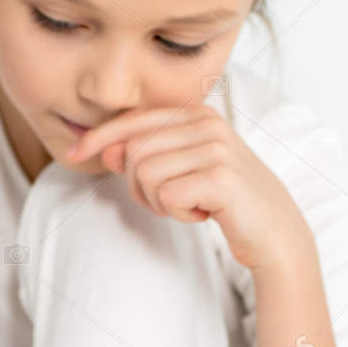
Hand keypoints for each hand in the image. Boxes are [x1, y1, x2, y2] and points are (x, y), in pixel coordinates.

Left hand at [67, 104, 312, 274]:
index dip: (99, 137)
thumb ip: (149, 155)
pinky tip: (204, 215)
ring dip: (159, 202)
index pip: (134, 120)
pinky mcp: (220, 178)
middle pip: (134, 151)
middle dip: (139, 186)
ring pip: (146, 174)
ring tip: (189, 207)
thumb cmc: (226, 202)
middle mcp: (207, 123)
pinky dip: (178, 214)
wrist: (274, 232)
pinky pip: (166, 196)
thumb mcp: (185, 171)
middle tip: (169, 202)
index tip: (73, 154)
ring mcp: (216, 148)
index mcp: (197, 114)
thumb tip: (105, 150)